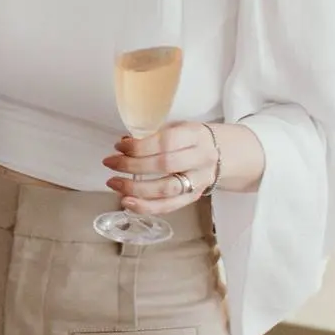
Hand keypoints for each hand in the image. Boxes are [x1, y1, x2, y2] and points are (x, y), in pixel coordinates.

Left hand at [104, 122, 219, 214]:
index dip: (139, 146)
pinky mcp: (195, 197)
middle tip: (110, 163)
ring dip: (136, 189)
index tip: (119, 146)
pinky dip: (147, 206)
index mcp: (195, 135)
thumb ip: (153, 135)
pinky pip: (170, 206)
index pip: (166, 142)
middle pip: (165, 165)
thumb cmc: (192, 138)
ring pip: (167, 189)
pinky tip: (127, 202)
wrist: (224, 154)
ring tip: (114, 183)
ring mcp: (200, 180)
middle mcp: (201, 159)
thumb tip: (122, 143)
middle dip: (133, 165)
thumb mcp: (178, 127)